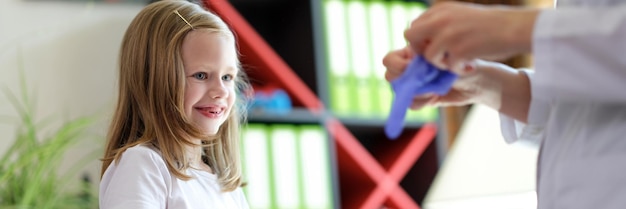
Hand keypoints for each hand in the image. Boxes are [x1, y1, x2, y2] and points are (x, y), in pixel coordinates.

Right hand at [383, 47, 508, 109]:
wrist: (478, 81)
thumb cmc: (464, 62)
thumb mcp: (445, 58)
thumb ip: (427, 62)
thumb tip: (412, 69)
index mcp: (412, 52)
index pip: (390, 59)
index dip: (397, 65)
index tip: (411, 67)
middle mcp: (410, 68)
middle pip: (390, 76)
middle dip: (405, 80)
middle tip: (422, 80)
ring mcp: (415, 85)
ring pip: (400, 92)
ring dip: (417, 92)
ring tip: (433, 88)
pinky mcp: (422, 98)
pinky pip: (411, 104)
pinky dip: (422, 102)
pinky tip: (435, 96)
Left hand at [404, 1, 538, 69]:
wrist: (514, 27)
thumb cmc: (489, 24)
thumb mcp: (460, 15)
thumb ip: (440, 23)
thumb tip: (422, 39)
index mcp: (440, 10)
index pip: (414, 26)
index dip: (420, 41)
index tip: (433, 48)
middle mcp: (441, 19)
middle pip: (411, 36)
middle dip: (420, 51)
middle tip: (437, 58)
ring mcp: (449, 34)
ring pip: (428, 56)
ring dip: (441, 64)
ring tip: (458, 62)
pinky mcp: (460, 49)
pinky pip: (447, 67)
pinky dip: (458, 70)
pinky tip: (471, 65)